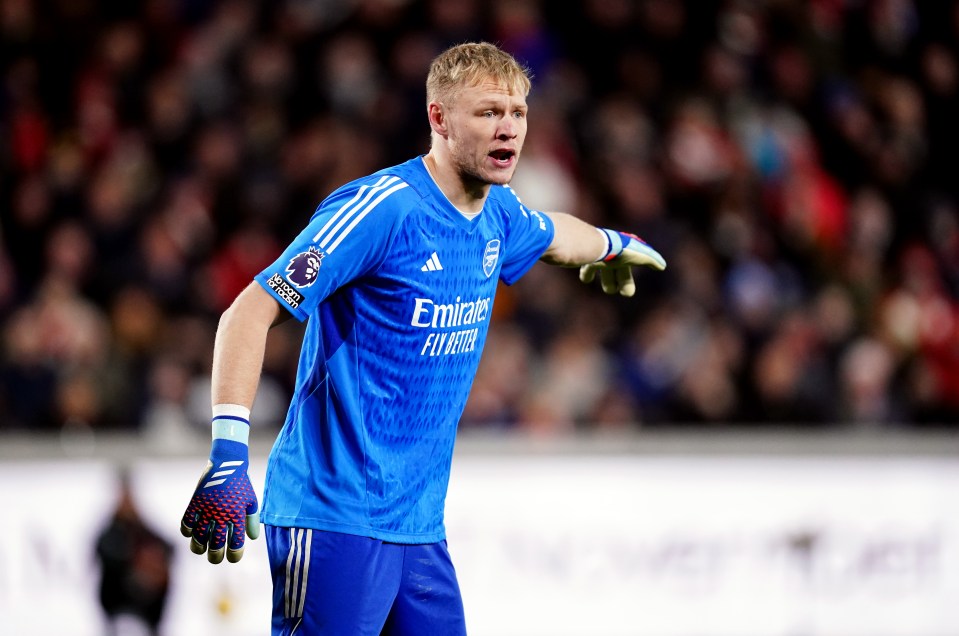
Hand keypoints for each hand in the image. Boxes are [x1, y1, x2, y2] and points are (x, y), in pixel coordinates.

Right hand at [180, 436, 259, 563]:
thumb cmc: (241, 483)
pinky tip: (191, 533)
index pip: (235, 544)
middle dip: (215, 557)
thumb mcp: (251, 501)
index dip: (234, 555)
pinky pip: (186, 523)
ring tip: (201, 550)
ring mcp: (206, 510)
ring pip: (198, 538)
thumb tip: (250, 539)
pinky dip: (187, 531)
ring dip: (199, 547)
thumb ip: (252, 520)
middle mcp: (221, 515)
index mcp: (237, 516)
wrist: (227, 463)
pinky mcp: (195, 503)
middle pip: (215, 545)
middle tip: (215, 558)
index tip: (233, 558)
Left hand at [580, 229, 665, 296]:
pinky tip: (587, 277)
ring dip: (606, 283)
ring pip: (604, 276)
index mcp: (626, 257)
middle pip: (618, 277)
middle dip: (619, 285)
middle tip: (620, 292)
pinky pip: (586, 272)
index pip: (629, 274)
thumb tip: (662, 266)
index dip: (627, 285)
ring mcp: (600, 259)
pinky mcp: (586, 260)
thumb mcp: (640, 255)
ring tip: (607, 287)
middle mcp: (613, 257)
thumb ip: (651, 260)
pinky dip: (586, 275)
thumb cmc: (622, 250)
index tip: (626, 293)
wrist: (599, 245)